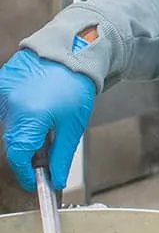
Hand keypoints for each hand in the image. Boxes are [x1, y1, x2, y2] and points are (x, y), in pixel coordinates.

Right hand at [0, 49, 95, 190]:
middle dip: (28, 150)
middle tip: (46, 148)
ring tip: (46, 119)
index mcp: (30, 116)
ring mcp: (3, 92)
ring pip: (8, 124)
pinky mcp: (1, 82)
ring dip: (24, 130)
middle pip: (13, 140)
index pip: (18, 156)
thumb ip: (62, 155)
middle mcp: (11, 104)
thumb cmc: (77, 86)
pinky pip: (6, 106)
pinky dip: (19, 113)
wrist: (74, 52)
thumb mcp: (73, 124)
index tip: (35, 179)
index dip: (25, 172)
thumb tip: (56, 180)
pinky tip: (37, 104)